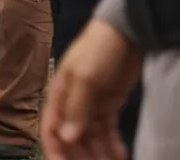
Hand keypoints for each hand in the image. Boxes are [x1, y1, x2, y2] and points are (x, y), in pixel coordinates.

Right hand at [41, 19, 141, 159]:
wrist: (127, 31)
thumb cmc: (99, 48)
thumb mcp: (85, 77)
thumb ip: (77, 108)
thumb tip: (66, 137)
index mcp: (59, 95)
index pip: (51, 129)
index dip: (56, 151)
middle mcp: (73, 103)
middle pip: (72, 138)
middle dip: (81, 156)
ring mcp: (91, 105)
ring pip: (91, 139)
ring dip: (99, 154)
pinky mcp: (109, 105)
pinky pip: (108, 132)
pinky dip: (113, 146)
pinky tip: (122, 156)